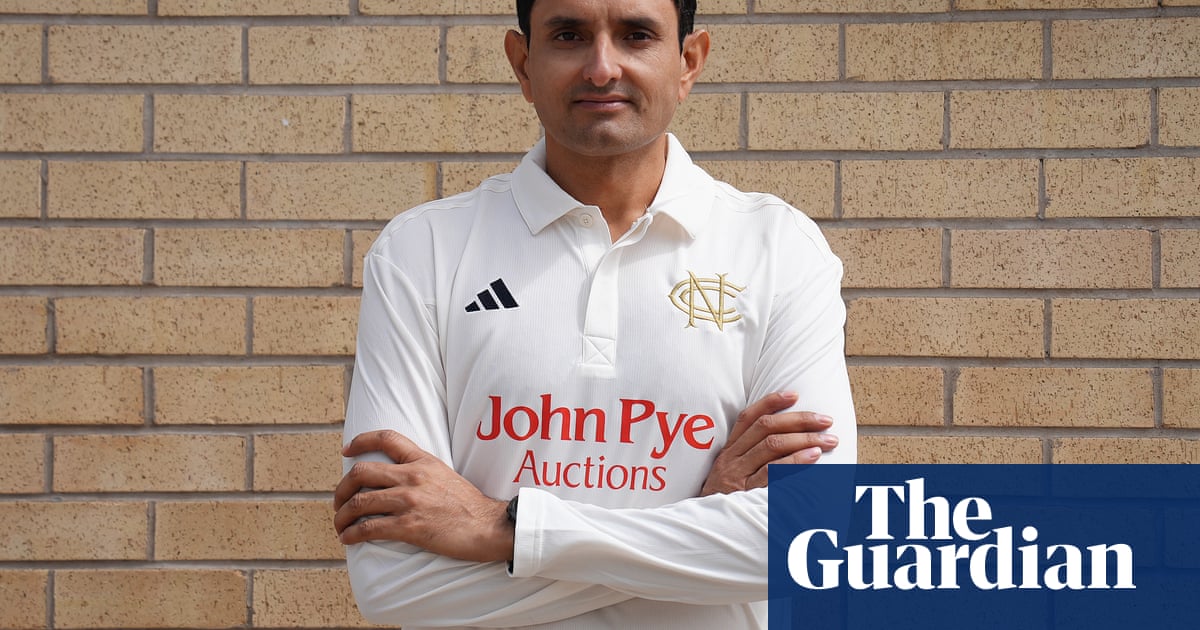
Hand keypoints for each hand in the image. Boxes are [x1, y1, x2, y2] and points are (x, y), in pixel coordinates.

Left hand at [333, 430, 513, 562]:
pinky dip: (352, 534)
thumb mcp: (444, 474)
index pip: (386, 438)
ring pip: (360, 502)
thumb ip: (420, 471)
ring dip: (342, 516)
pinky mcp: (409, 526)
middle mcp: (412, 476)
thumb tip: (395, 478)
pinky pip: (369, 528)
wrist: (488, 526)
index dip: (360, 441)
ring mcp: (409, 501)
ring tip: (340, 525)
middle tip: (338, 501)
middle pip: (361, 472)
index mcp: (422, 461)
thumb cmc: (468, 505)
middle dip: (342, 488)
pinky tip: (348, 539)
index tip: (346, 451)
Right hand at [700, 391, 836, 495]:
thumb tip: (786, 440)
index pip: (748, 418)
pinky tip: (814, 457)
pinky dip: (795, 462)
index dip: (771, 402)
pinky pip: (773, 473)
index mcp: (729, 451)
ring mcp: (738, 476)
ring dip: (804, 439)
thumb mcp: (730, 475)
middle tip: (825, 420)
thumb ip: (750, 458)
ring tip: (828, 440)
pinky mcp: (746, 494)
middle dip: (799, 420)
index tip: (794, 394)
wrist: (706, 530)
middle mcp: (732, 459)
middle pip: (766, 428)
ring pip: (772, 446)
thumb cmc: (724, 501)